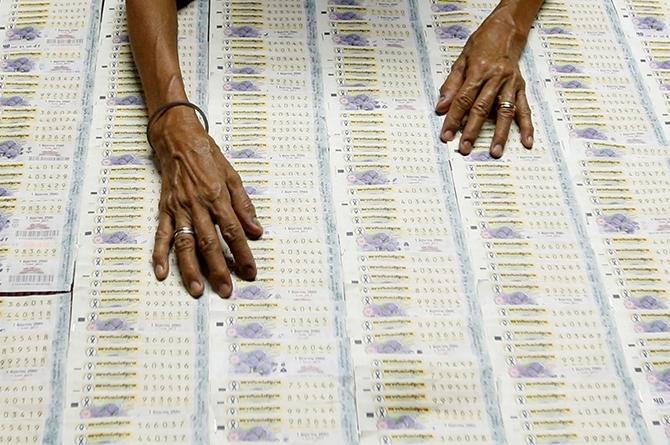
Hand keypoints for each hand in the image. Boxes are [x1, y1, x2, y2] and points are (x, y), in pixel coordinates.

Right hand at [149, 107, 262, 297]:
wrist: (176, 138)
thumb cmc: (207, 155)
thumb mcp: (232, 176)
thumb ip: (244, 205)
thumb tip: (256, 231)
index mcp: (217, 196)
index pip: (233, 231)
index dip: (243, 253)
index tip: (250, 272)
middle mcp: (197, 205)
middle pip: (209, 243)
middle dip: (219, 269)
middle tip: (226, 290)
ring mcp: (178, 209)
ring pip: (185, 244)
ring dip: (190, 269)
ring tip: (197, 290)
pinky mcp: (164, 209)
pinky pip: (162, 235)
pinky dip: (159, 254)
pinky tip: (161, 273)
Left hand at [435, 11, 533, 157]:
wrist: (506, 31)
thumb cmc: (481, 46)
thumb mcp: (461, 61)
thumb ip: (451, 85)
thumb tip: (442, 107)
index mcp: (479, 71)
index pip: (463, 99)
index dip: (454, 119)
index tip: (447, 135)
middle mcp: (496, 78)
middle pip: (482, 108)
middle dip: (473, 130)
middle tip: (465, 148)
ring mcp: (511, 84)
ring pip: (505, 112)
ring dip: (500, 134)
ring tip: (495, 152)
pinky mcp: (521, 88)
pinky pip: (524, 109)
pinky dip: (526, 126)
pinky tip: (526, 141)